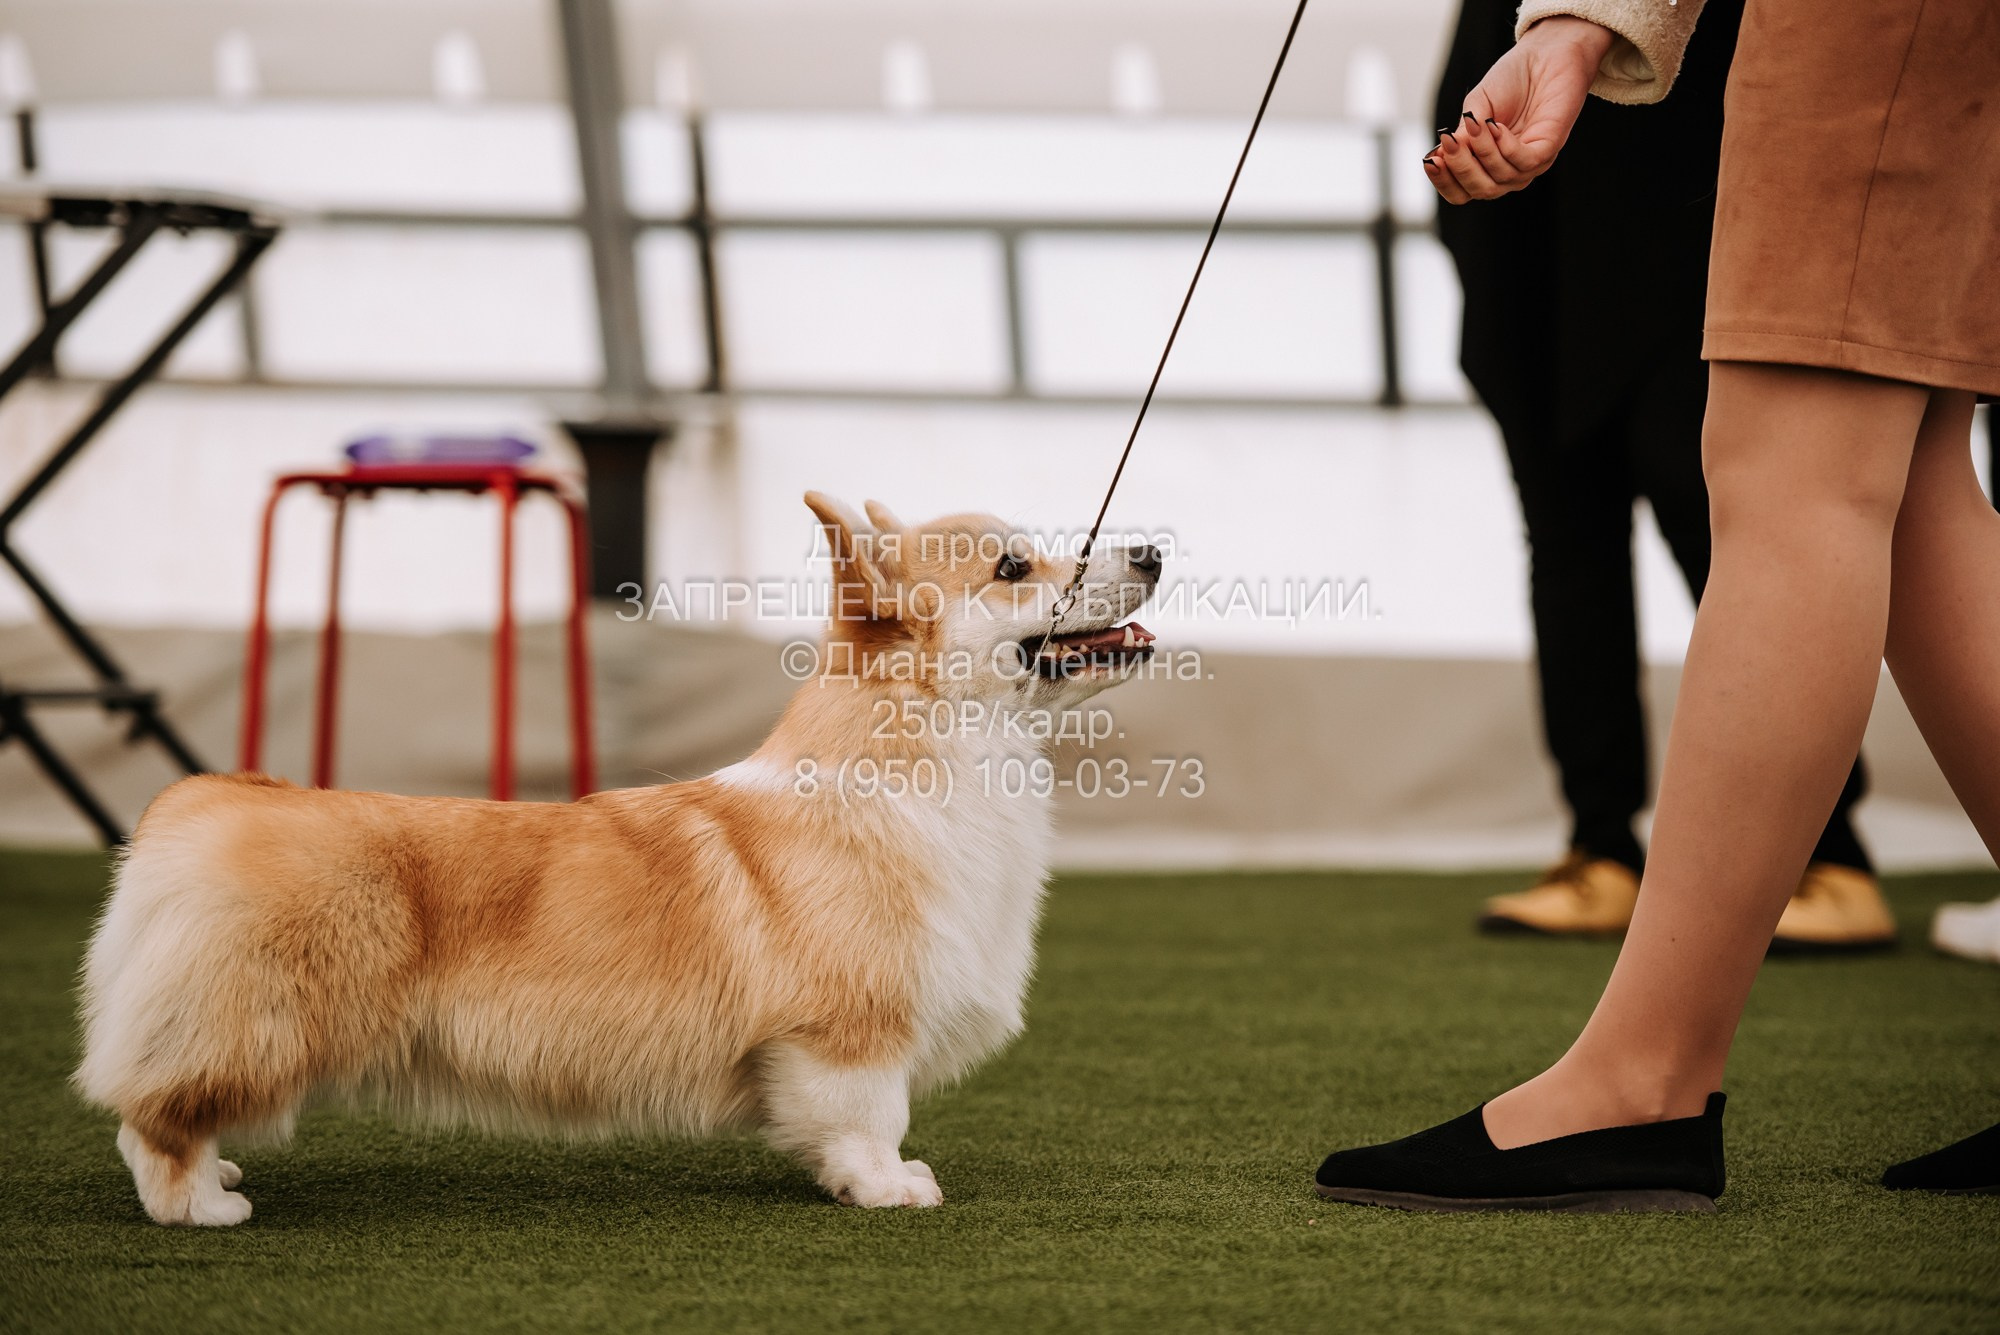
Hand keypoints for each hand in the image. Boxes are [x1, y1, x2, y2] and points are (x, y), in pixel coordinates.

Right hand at [1424, 17, 1613, 203]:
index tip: (1430, 160)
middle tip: (1449, 142)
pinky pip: (1525, 162)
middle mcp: (1507, 170)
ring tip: (1474, 124)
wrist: (1544, 54)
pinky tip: (1496, 126)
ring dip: (1483, 152)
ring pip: (1501, 178)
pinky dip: (1506, 147)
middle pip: (1480, 190)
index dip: (1444, 182)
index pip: (1462, 192)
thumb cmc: (1511, 80)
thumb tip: (1442, 154)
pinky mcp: (1549, 148)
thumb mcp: (1476, 107)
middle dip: (1461, 168)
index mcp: (1486, 165)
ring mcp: (1529, 162)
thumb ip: (1463, 133)